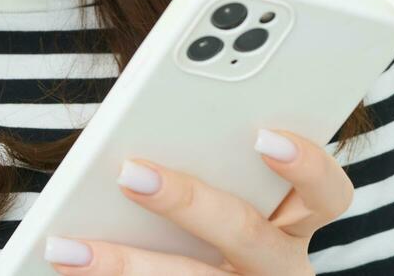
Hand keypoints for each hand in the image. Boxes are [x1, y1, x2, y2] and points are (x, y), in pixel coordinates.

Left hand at [45, 128, 351, 274]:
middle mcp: (279, 268)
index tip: (264, 137)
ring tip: (68, 248)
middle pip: (245, 233)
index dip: (306, 164)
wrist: (213, 275)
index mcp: (295, 223)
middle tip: (130, 172)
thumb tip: (147, 132)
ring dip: (125, 265)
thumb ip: (211, 158)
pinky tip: (71, 269)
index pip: (326, 193)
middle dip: (185, 201)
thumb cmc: (210, 223)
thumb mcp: (229, 190)